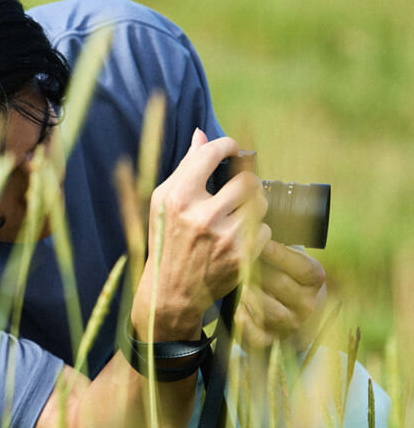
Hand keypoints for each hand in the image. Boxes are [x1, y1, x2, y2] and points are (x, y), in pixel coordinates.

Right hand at [132, 130, 270, 338]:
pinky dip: (255, 233)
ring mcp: (224, 237)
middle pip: (247, 180)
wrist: (170, 292)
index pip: (213, 153)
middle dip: (246, 182)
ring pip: (260, 204)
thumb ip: (185, 168)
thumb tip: (202, 135)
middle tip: (239, 190)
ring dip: (253, 207)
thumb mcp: (162, 202)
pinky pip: (265, 231)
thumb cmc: (165, 241)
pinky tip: (238, 239)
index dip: (228, 146)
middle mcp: (202, 215)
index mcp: (178, 197)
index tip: (233, 149)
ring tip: (238, 215)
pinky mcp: (240, 257)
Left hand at [236, 240, 326, 350]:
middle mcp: (307, 304)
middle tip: (236, 257)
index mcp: (316, 280)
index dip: (279, 253)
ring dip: (248, 293)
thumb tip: (262, 219)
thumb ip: (282, 246)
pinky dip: (244, 321)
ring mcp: (290, 325)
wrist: (297, 319)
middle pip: (278, 284)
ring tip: (237, 282)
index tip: (259, 240)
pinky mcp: (273, 341)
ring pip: (266, 308)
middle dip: (255, 269)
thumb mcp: (294, 262)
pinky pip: (256, 334)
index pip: (302, 267)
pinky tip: (238, 309)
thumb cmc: (288, 280)